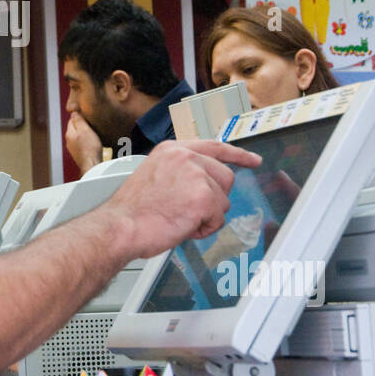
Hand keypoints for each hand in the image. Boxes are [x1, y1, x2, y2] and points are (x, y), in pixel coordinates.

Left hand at [65, 111, 102, 173]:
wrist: (92, 165)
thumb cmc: (90, 148)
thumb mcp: (85, 130)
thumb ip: (79, 121)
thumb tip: (73, 112)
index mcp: (69, 133)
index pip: (72, 120)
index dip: (80, 116)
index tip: (87, 116)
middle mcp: (69, 141)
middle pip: (75, 128)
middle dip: (82, 125)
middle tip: (92, 124)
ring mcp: (73, 148)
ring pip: (78, 137)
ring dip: (85, 134)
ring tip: (94, 133)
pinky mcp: (79, 154)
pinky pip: (82, 144)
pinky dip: (86, 142)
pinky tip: (93, 143)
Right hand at [102, 139, 261, 259]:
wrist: (121, 226)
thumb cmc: (133, 211)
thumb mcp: (155, 177)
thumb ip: (180, 173)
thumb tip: (203, 185)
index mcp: (172, 150)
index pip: (214, 146)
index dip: (238, 155)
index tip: (253, 160)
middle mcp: (185, 157)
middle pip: (226, 177)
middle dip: (214, 198)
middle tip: (189, 210)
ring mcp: (195, 175)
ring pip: (223, 201)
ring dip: (206, 216)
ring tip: (179, 218)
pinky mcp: (203, 197)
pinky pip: (218, 218)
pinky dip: (203, 228)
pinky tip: (183, 226)